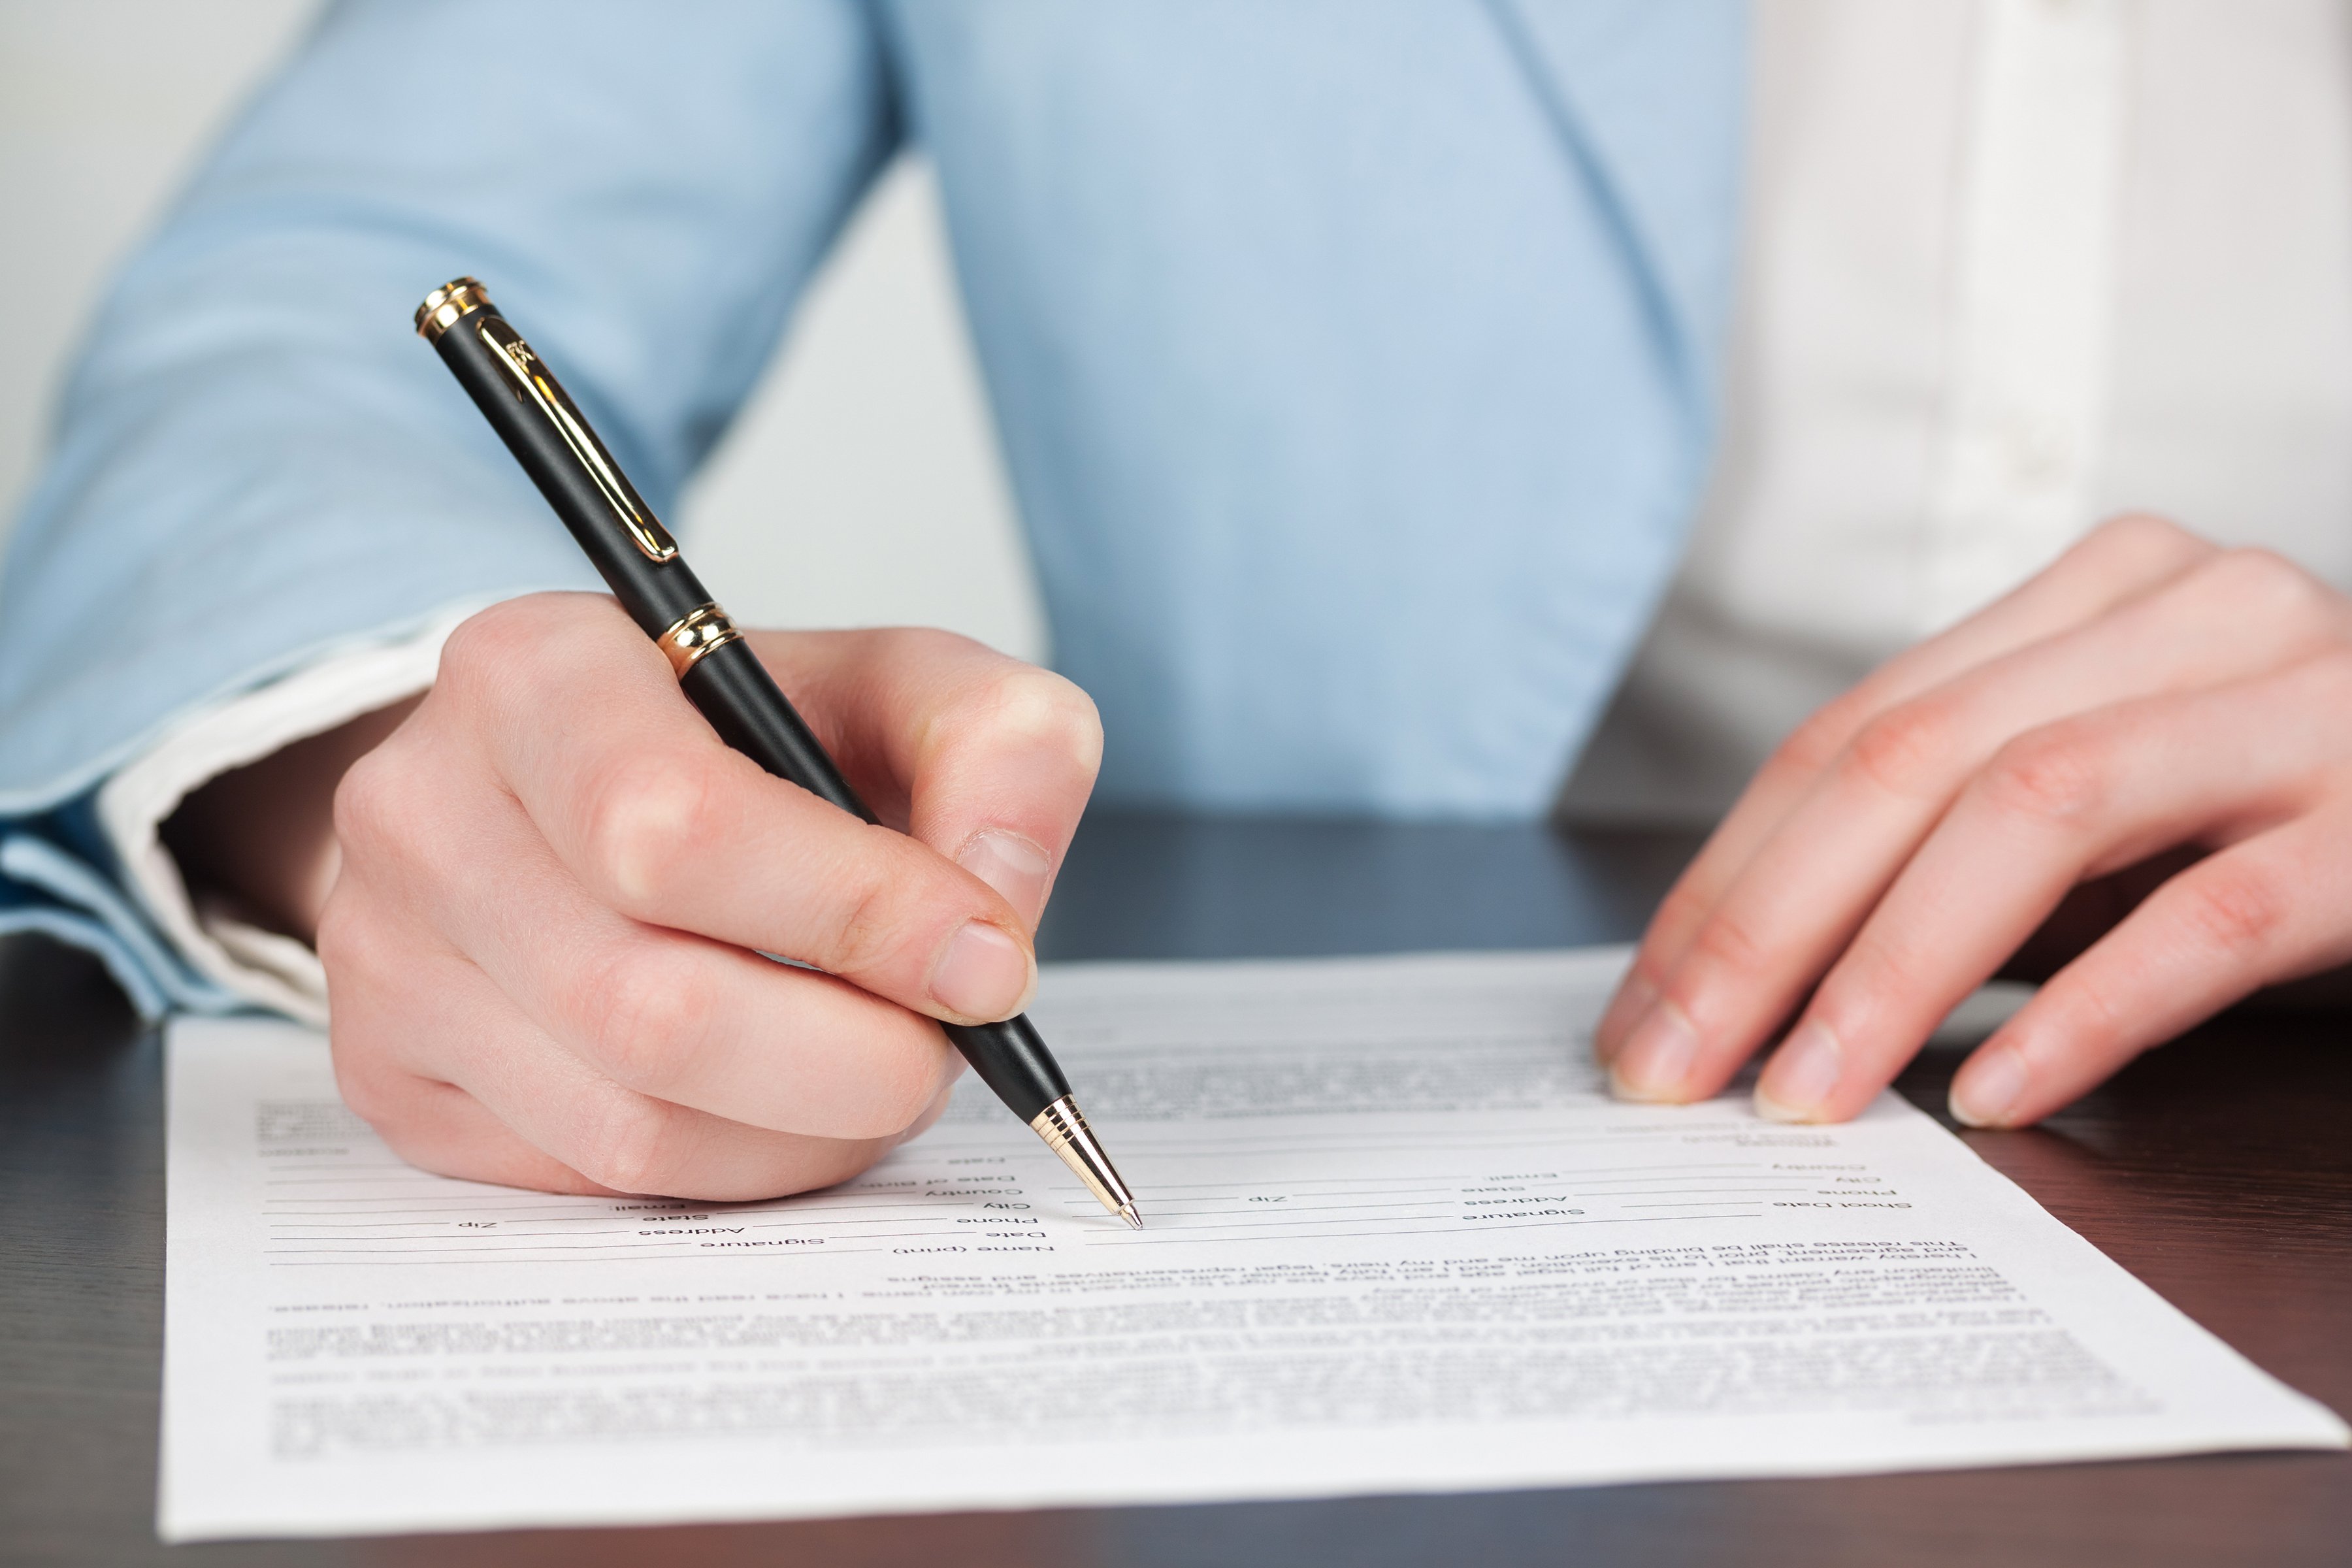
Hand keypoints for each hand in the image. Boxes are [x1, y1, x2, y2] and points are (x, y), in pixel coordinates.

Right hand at [314, 592, 1100, 1198]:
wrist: (580, 790)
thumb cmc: (746, 740)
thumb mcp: (901, 688)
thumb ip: (1001, 748)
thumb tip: (992, 907)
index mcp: (535, 671)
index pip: (676, 826)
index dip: (858, 917)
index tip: (985, 962)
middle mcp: (425, 809)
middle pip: (653, 1007)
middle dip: (852, 1059)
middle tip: (944, 1046)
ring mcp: (386, 958)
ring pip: (629, 1123)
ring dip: (807, 1130)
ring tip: (877, 1071)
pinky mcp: (397, 1079)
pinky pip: (592, 1180)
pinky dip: (737, 1167)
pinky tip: (786, 1103)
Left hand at [1593, 515, 2351, 1127]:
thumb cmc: (2301, 801)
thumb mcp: (2123, 792)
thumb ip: (1971, 835)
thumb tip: (1765, 966)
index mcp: (2097, 593)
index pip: (1851, 735)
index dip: (1726, 881)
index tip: (1644, 1010)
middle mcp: (2192, 612)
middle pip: (1906, 763)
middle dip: (1761, 931)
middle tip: (1671, 1069)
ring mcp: (2304, 703)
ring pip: (2033, 811)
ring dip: (1890, 972)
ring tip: (1802, 1094)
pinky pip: (2210, 915)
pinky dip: (2090, 1011)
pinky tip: (2002, 1096)